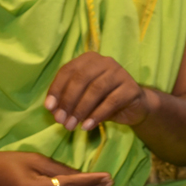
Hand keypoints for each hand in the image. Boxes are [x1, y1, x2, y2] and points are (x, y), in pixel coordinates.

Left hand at [44, 52, 158, 131]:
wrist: (136, 107)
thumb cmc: (106, 100)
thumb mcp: (85, 98)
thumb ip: (70, 100)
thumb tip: (53, 110)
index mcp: (89, 59)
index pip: (68, 70)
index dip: (57, 89)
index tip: (49, 108)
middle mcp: (105, 62)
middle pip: (81, 79)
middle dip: (68, 101)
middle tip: (61, 120)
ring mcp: (120, 73)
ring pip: (96, 89)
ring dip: (81, 109)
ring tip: (72, 125)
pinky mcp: (131, 88)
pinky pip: (111, 101)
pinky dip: (97, 115)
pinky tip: (88, 126)